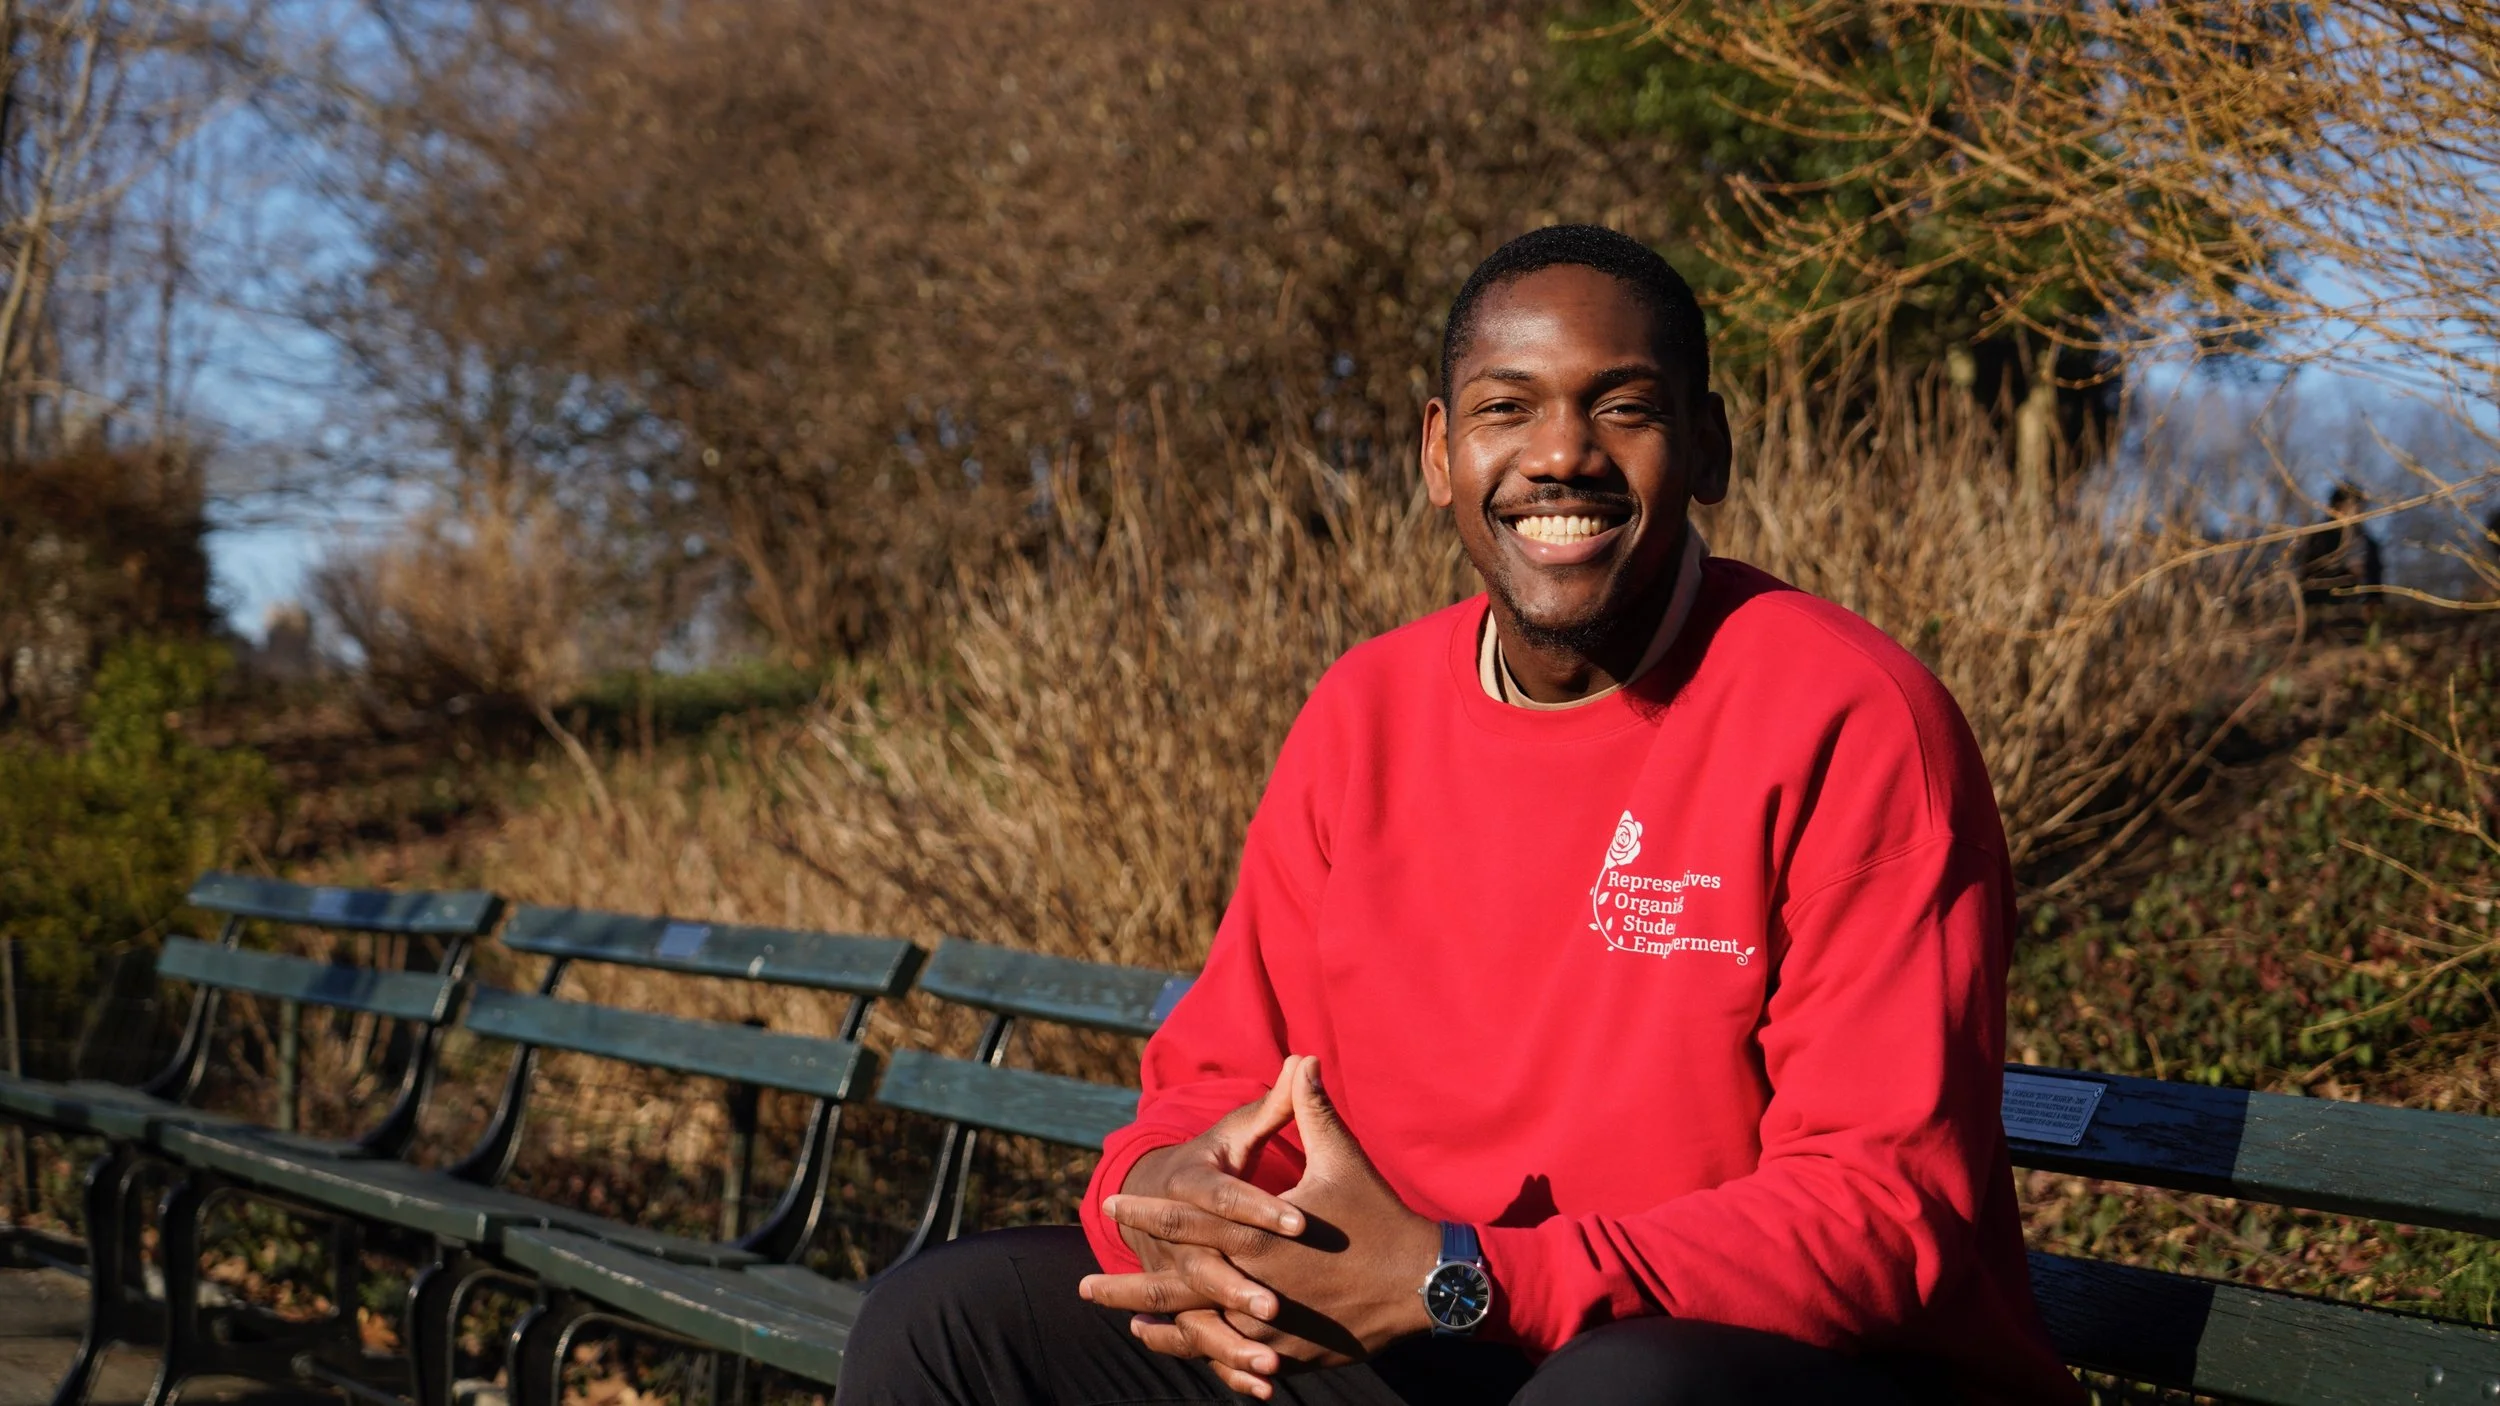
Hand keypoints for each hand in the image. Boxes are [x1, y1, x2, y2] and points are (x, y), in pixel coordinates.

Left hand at [1087, 1057, 1439, 1394]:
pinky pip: (1236, 1359)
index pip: (1186, 1223)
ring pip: (1200, 1332)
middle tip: (1084, 1285)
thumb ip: (1310, 1110)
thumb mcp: (1342, 1160)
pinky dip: (1205, 1354)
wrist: (1425, 1284)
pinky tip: (1183, 1347)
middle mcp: (1254, 1286)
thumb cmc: (1380, 1217)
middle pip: (1176, 1289)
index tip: (1109, 1207)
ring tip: (1125, 1320)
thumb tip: (1301, 1058)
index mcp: (1257, 1237)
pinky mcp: (1290, 1353)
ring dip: (1161, 1327)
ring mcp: (1270, 1329)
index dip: (1144, 1214)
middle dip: (1128, 1287)